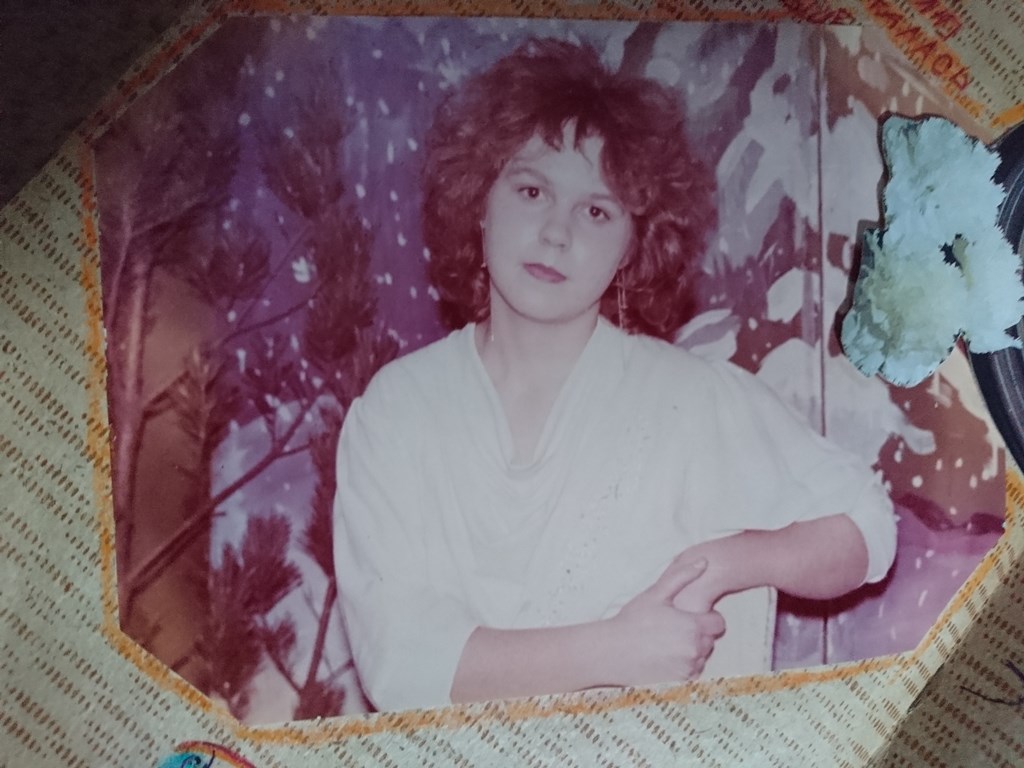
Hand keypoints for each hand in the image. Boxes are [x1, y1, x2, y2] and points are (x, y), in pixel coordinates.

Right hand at [606, 558, 725, 686]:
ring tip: (666, 643)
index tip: (689, 617)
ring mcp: (688, 669)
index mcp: (693, 627)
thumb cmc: (632, 620)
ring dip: (691, 651)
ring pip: (701, 657)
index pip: (719, 623)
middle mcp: (695, 650)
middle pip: (710, 641)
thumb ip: (682, 577)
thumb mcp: (656, 594)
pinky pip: (691, 673)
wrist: (611, 652)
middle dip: (698, 634)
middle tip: (673, 629)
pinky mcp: (679, 683)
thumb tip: (704, 562)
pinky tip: (664, 658)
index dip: (706, 618)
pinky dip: (682, 666)